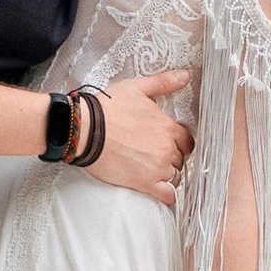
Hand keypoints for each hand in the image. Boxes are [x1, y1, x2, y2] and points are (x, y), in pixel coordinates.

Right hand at [93, 70, 193, 205]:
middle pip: (180, 159)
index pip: (187, 141)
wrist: (84, 129)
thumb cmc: (107, 107)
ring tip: (155, 172)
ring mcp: (157, 167)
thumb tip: (186, 75)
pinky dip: (168, 196)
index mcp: (167, 127)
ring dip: (169, 175)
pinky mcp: (144, 183)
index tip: (170, 144)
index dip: (180, 143)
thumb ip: (164, 83)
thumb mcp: (137, 88)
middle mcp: (166, 148)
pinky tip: (163, 193)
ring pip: (175, 176)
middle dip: (172, 158)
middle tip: (156, 156)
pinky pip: (167, 195)